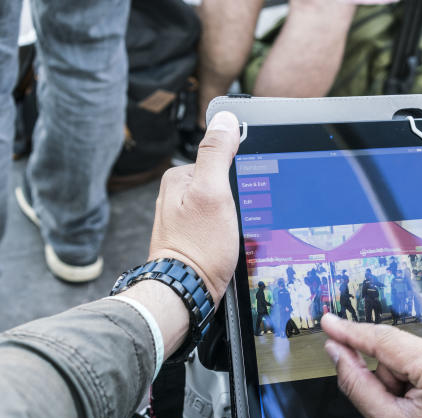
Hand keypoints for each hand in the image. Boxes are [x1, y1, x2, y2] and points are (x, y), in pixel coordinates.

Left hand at [147, 110, 240, 303]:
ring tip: (230, 238)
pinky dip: (229, 234)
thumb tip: (226, 119)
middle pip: (224, 184)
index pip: (220, 160)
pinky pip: (219, 226)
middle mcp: (177, 195)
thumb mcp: (212, 193)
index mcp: (179, 178)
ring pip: (224, 207)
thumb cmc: (198, 249)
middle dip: (238, 201)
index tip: (243, 197)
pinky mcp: (193, 238)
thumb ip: (217, 154)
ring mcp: (184, 218)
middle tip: (234, 222)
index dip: (240, 176)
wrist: (186, 294)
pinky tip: (228, 246)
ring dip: (235, 220)